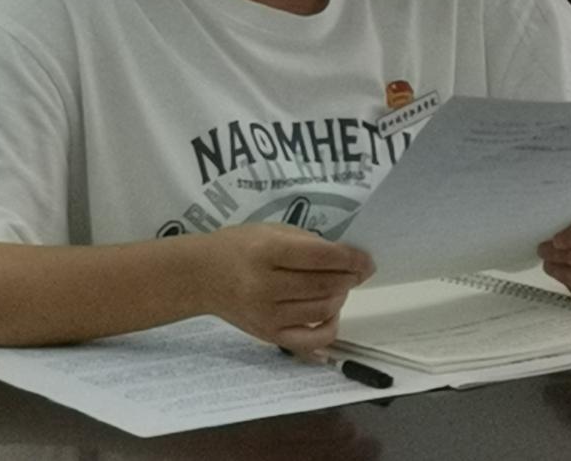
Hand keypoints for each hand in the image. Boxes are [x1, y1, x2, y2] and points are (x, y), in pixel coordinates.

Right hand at [196, 224, 373, 353]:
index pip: (318, 257)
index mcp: (266, 252)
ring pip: (321, 311)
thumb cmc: (239, 246)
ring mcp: (266, 315)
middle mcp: (265, 286)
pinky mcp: (268, 336)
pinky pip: (309, 340)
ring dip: (340, 297)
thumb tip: (345, 257)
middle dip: (350, 278)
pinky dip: (329, 328)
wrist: (203, 276)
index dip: (349, 259)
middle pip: (323, 285)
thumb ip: (306, 242)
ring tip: (340, 285)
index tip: (368, 259)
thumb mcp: (271, 230)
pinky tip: (332, 312)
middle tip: (358, 271)